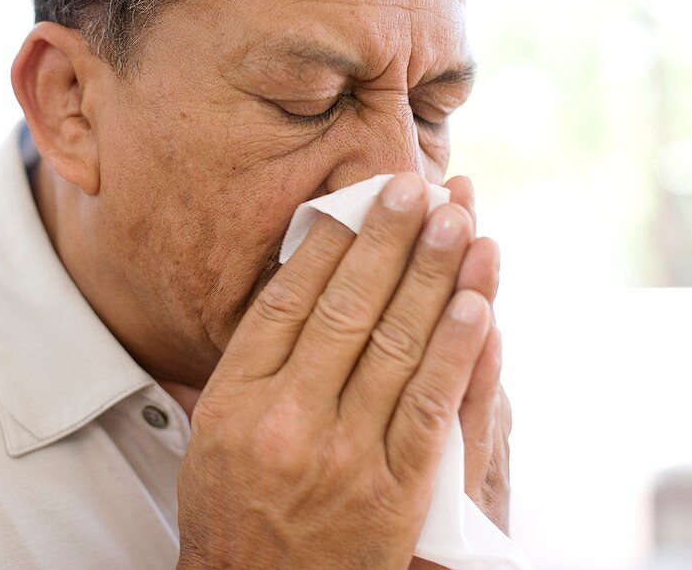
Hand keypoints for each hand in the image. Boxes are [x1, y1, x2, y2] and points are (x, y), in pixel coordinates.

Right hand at [176, 173, 492, 569]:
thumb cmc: (234, 506)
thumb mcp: (215, 427)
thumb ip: (255, 356)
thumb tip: (305, 272)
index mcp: (235, 397)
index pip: (291, 295)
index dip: (333, 237)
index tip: (362, 192)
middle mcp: (287, 418)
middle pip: (347, 307)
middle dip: (390, 239)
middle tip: (418, 186)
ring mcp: (344, 455)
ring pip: (397, 345)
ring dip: (434, 276)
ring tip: (457, 220)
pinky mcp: (393, 492)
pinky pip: (431, 408)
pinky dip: (457, 350)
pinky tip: (476, 302)